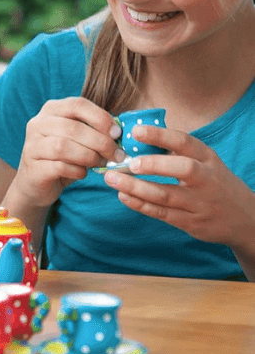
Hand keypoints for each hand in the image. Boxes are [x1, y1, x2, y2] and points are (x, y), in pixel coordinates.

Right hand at [12, 97, 124, 206]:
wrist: (36, 183)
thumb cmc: (62, 157)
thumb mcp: (76, 139)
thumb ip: (93, 131)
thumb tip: (118, 133)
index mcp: (50, 110)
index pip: (77, 105)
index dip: (100, 118)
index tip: (117, 133)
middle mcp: (37, 124)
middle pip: (72, 127)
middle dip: (100, 142)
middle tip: (117, 154)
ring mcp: (32, 146)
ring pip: (63, 147)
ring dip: (89, 156)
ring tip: (101, 163)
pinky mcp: (33, 167)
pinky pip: (59, 167)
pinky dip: (77, 171)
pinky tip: (83, 173)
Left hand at [103, 124, 254, 245]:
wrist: (245, 219)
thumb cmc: (214, 182)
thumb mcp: (205, 162)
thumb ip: (177, 151)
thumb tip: (135, 136)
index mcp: (208, 158)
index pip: (185, 142)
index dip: (160, 135)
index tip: (136, 131)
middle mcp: (207, 179)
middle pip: (182, 169)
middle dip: (153, 165)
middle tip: (128, 163)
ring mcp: (199, 203)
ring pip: (165, 195)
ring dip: (136, 187)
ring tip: (112, 179)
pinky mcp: (191, 223)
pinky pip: (162, 213)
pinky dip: (140, 205)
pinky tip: (123, 196)